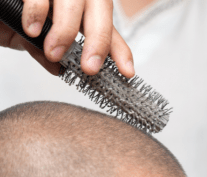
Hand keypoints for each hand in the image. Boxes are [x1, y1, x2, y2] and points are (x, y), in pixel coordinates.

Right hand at [0, 0, 134, 77]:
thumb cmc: (11, 17)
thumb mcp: (34, 39)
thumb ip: (47, 52)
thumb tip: (61, 70)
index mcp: (81, 9)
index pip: (108, 29)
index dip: (120, 50)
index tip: (127, 72)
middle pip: (101, 10)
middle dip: (99, 41)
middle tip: (90, 68)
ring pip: (74, 1)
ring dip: (66, 31)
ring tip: (54, 52)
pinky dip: (38, 12)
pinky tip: (32, 29)